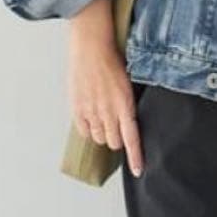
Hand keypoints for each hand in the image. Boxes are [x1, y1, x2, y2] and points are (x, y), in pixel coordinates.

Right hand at [68, 0, 143, 175]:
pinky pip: (84, 131)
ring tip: (103, 117)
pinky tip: (91, 117)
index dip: (135, 157)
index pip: (131, 138)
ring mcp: (91, 110)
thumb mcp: (127, 84)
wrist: (91, 46)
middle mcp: (108, 110)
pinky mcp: (77, 108)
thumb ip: (126, 105)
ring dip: (104, 133)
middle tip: (116, 125)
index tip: (139, 170)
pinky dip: (89, 129)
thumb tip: (128, 122)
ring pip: (100, 138)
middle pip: (115, 142)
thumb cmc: (112, 61)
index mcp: (125, 104)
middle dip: (117, 139)